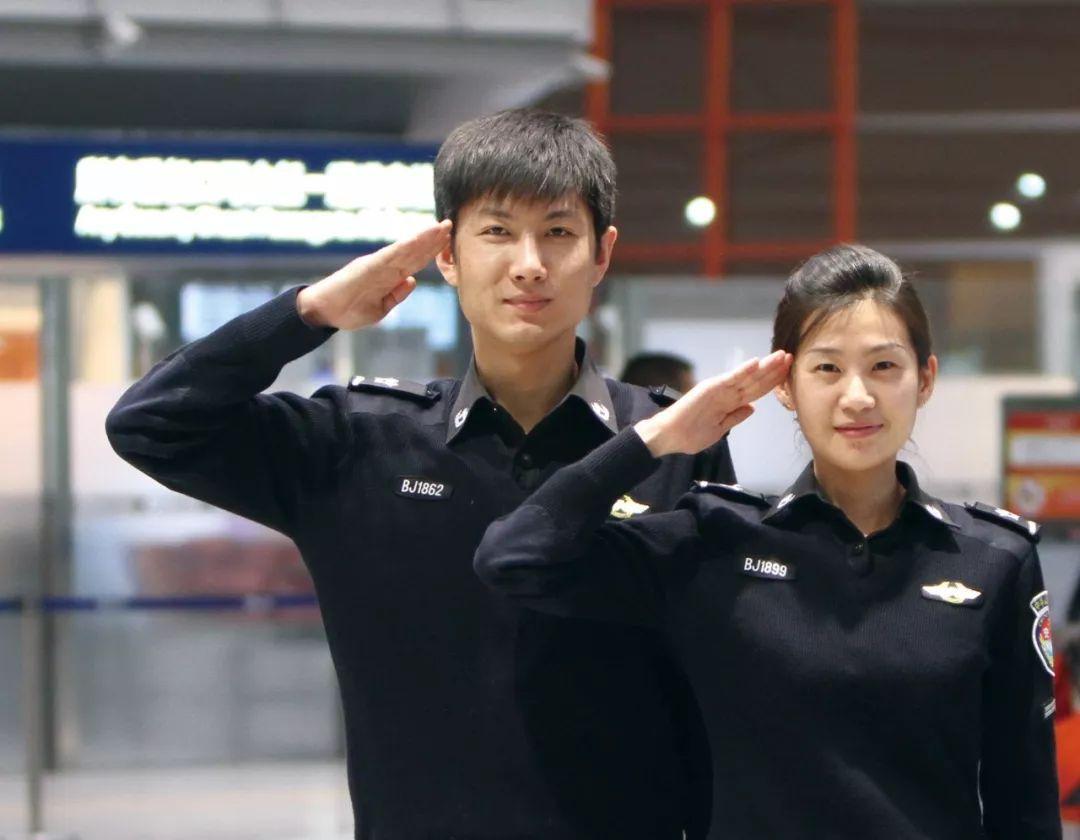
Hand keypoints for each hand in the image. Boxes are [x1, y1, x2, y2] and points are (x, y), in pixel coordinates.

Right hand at [297, 220, 452, 329]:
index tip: (448, 242)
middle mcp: (384, 267)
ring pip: (405, 250)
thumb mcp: (381, 309)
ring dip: (423, 239)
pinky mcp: (368, 266)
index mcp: (389, 277)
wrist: (323, 312)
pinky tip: (419, 239)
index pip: (414, 262)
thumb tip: (413, 280)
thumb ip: (397, 295)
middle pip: (413, 252)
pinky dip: (406, 246)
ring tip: (440, 228)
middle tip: (450, 225)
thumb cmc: (349, 310)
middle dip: (432, 240)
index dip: (431, 252)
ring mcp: (377, 265)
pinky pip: (391, 255)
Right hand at [634, 351, 791, 456]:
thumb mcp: (719, 429)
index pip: (756, 391)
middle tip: (791, 357)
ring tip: (780, 356)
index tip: (788, 373)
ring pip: (747, 377)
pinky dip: (742, 371)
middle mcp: (727, 393)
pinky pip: (730, 379)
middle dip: (774, 370)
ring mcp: (719, 389)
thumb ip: (735, 417)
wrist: (669, 436)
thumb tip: (752, 408)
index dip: (772, 382)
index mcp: (730, 403)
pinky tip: (756, 363)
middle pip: (756, 381)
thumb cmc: (690, 434)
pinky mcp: (710, 388)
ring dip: (764, 367)